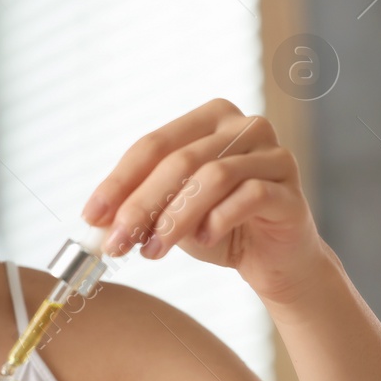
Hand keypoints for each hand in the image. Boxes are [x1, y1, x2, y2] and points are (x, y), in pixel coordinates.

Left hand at [81, 98, 327, 302]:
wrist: (275, 261)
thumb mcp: (169, 215)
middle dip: (140, 205)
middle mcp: (244, 126)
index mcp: (209, 119)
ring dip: (174, 219)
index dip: (118, 181)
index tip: (90, 217)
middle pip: (179, 160)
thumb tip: (94, 224)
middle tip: (116, 244)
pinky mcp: (290, 189)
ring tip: (152, 252)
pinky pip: (249, 196)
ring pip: (212, 177)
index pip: (153, 144)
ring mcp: (273, 154)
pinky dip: (218, 220)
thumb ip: (138, 210)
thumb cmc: (220, 229)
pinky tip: (204, 240)